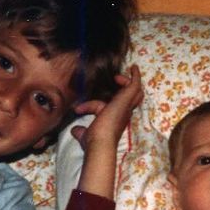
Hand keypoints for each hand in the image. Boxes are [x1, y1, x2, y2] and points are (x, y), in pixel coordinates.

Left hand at [73, 65, 143, 197]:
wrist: (99, 141)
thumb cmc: (94, 140)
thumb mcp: (85, 134)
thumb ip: (81, 131)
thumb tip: (74, 130)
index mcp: (115, 120)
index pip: (104, 107)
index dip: (90, 106)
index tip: (77, 110)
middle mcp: (124, 113)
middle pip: (131, 98)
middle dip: (126, 88)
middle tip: (117, 80)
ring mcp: (126, 106)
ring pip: (135, 92)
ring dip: (129, 82)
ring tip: (119, 76)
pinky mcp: (126, 99)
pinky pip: (135, 85)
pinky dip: (135, 76)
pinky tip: (134, 68)